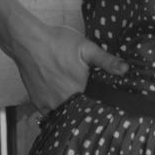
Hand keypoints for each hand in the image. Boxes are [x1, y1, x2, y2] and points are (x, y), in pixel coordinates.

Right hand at [10, 21, 128, 113]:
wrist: (28, 41)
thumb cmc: (57, 43)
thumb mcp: (87, 48)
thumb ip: (106, 61)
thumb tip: (125, 70)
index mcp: (77, 92)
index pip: (92, 110)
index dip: (99, 110)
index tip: (105, 108)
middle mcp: (61, 102)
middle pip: (77, 114)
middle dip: (85, 111)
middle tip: (92, 104)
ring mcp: (47, 104)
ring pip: (63, 114)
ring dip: (70, 111)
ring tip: (78, 102)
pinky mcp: (36, 102)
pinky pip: (49, 113)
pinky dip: (56, 109)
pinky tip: (63, 100)